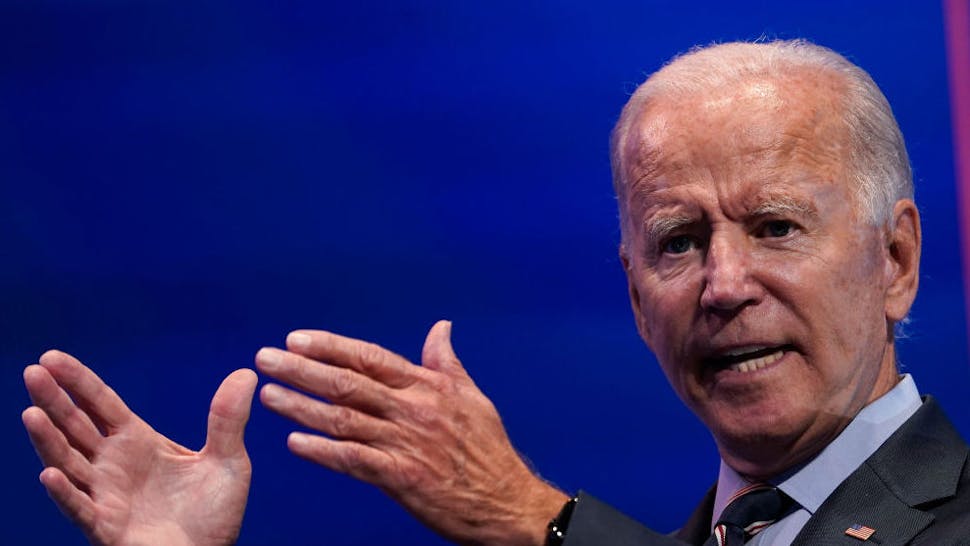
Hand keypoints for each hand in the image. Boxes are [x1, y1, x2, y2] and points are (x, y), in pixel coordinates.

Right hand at [22, 350, 257, 545]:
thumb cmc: (214, 513)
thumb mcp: (228, 461)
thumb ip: (228, 419)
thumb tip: (244, 373)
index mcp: (137, 442)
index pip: (101, 405)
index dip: (78, 382)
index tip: (52, 358)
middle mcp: (113, 465)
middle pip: (75, 427)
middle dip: (54, 400)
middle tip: (32, 371)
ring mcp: (105, 496)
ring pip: (68, 463)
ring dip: (48, 440)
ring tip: (31, 414)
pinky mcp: (107, 527)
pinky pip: (80, 509)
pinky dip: (64, 492)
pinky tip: (48, 473)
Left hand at [256, 320, 567, 545]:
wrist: (508, 502)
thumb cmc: (490, 451)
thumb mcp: (473, 397)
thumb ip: (446, 362)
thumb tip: (441, 327)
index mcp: (428, 387)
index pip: (370, 357)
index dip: (331, 346)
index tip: (297, 339)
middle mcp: (413, 410)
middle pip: (348, 383)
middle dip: (302, 369)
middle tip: (266, 359)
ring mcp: (406, 443)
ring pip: (343, 419)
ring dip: (301, 407)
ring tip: (268, 396)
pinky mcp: (402, 478)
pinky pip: (354, 461)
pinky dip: (323, 452)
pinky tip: (295, 443)